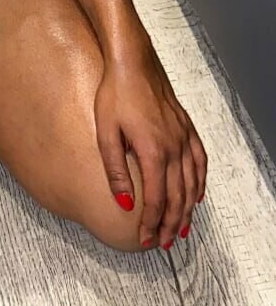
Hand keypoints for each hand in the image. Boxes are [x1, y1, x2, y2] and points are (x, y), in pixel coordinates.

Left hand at [94, 39, 207, 248]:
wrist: (132, 61)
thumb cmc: (114, 94)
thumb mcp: (106, 133)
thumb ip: (115, 171)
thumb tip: (124, 204)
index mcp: (153, 152)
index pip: (156, 199)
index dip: (151, 223)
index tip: (145, 239)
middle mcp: (174, 148)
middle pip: (177, 197)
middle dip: (170, 224)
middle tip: (163, 243)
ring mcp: (183, 137)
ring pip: (191, 183)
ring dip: (186, 210)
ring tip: (180, 229)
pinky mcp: (186, 127)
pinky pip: (199, 161)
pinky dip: (200, 183)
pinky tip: (196, 195)